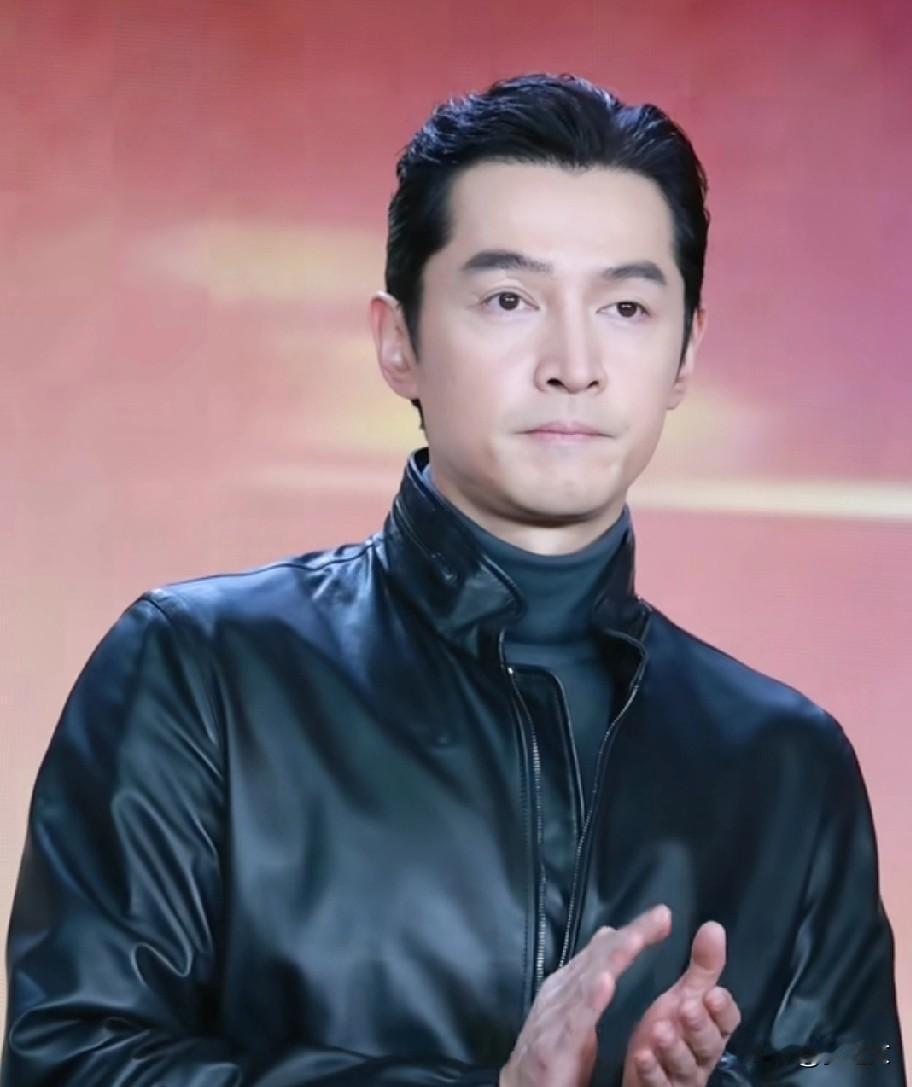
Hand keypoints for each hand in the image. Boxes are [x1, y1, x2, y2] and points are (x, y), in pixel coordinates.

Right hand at [499, 904, 671, 1086]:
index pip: (603, 951)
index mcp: (567, 984)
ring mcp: (554, 1017)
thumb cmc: (552, 1053)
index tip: (663, 916)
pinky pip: (574, 1020)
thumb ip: (592, 977)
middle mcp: (559, 992)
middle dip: (630, 936)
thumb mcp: (575, 1010)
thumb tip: (611, 936)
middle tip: (660, 917)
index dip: (632, 931)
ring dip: (612, 958)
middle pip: (599, 958)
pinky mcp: (552, 1046)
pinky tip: (606, 983)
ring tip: (636, 939)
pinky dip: (590, 999)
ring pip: (587, 981)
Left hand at [621, 921, 741, 1086]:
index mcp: (711, 1028)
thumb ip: (703, 969)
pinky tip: (642, 1055)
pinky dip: (652, 1071)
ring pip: (685, 1066)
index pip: (727, 1021)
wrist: (645, 1073)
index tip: (713, 993)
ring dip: (674, 1048)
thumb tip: (715, 926)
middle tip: (685, 1008)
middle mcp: (700, 1055)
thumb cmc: (670, 1030)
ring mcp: (681, 1076)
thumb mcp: (686, 997)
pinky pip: (659, 1085)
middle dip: (699, 1026)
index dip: (722, 1010)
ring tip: (659, 1031)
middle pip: (708, 1044)